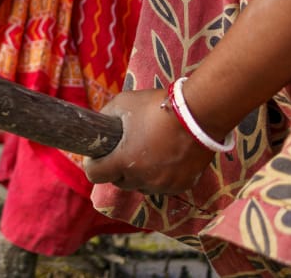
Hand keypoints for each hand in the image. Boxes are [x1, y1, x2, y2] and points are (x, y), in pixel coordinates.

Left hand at [83, 88, 216, 194]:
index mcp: (123, 161)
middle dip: (117, 169)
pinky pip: (163, 186)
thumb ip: (107, 116)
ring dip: (139, 176)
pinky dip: (160, 177)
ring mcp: (164, 185)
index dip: (92, 165)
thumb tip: (99, 123)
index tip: (97, 156)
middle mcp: (142, 179)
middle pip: (119, 182)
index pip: (94, 175)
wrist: (198, 114)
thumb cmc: (156, 107)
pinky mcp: (183, 185)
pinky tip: (163, 159)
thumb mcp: (123, 103)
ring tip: (145, 155)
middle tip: (122, 152)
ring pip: (142, 186)